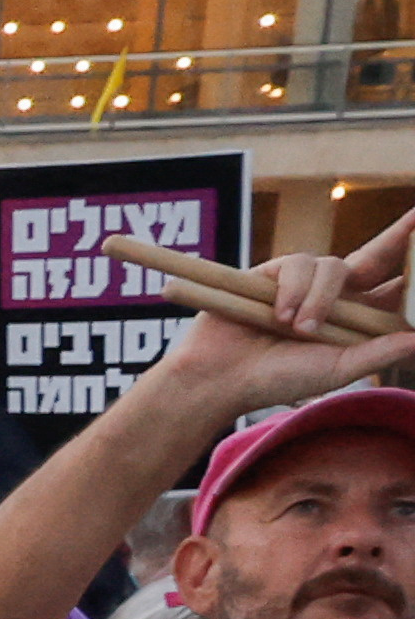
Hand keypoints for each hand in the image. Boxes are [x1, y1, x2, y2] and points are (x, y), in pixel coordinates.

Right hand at [146, 201, 414, 427]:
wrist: (221, 376)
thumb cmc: (278, 380)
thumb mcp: (338, 370)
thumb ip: (379, 353)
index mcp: (355, 318)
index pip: (396, 288)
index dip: (413, 269)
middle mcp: (334, 295)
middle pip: (375, 257)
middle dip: (396, 238)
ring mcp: (304, 282)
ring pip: (332, 265)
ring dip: (319, 298)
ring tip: (298, 329)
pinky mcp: (273, 272)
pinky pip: (298, 264)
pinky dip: (294, 290)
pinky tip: (280, 315)